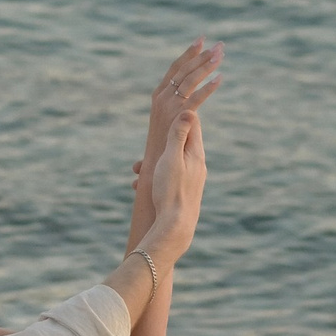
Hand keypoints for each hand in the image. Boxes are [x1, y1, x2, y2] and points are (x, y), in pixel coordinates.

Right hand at [144, 39, 222, 166]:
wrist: (153, 171)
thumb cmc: (161, 149)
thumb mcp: (166, 124)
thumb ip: (176, 113)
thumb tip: (188, 106)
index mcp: (159, 97)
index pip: (175, 69)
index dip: (188, 54)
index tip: (201, 42)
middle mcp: (162, 99)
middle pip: (184, 71)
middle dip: (201, 56)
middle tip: (217, 44)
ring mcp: (169, 108)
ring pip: (189, 81)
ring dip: (205, 66)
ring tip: (220, 54)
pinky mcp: (177, 118)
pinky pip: (195, 99)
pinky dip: (207, 88)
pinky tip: (220, 78)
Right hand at [146, 107, 205, 262]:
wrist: (176, 226)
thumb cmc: (171, 190)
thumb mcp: (172, 158)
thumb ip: (179, 135)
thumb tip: (190, 110)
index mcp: (196, 153)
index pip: (192, 124)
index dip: (179, 114)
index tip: (166, 109)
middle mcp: (198, 164)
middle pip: (181, 142)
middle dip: (162, 140)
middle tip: (150, 134)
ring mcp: (192, 178)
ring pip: (172, 161)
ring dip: (154, 162)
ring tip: (137, 169)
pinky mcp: (185, 190)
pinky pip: (169, 176)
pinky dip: (155, 176)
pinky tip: (140, 186)